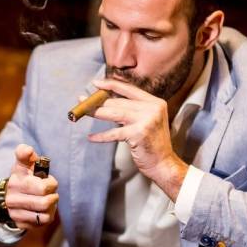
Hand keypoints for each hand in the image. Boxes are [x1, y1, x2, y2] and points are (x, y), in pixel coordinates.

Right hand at [5, 144, 58, 229]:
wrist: (10, 197)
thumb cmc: (24, 177)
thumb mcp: (24, 163)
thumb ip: (25, 153)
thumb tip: (27, 150)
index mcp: (16, 179)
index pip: (42, 186)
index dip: (50, 183)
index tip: (47, 179)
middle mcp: (12, 197)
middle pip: (45, 199)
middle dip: (53, 193)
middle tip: (51, 190)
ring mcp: (15, 211)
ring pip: (45, 212)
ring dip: (52, 204)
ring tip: (48, 199)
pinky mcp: (20, 223)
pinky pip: (43, 221)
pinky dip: (48, 214)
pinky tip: (44, 209)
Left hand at [86, 78, 187, 198]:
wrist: (163, 164)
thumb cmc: (153, 144)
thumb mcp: (148, 121)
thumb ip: (134, 110)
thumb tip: (108, 102)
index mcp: (155, 102)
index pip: (129, 89)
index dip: (111, 85)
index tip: (96, 83)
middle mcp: (152, 108)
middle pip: (119, 102)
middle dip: (98, 101)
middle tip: (82, 101)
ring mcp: (146, 120)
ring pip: (114, 113)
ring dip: (96, 113)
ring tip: (82, 112)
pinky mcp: (138, 134)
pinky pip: (114, 133)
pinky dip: (101, 136)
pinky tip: (91, 137)